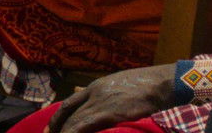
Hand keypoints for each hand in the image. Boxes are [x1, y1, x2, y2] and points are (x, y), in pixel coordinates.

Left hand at [45, 64, 175, 132]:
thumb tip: (93, 99)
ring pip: (74, 121)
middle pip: (68, 113)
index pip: (69, 103)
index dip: (57, 117)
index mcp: (95, 86)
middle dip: (57, 128)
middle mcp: (93, 93)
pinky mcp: (109, 112)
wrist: (160, 84)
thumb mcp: (120, 84)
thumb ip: (105, 93)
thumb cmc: (146, 85)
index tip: (51, 128)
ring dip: (64, 132)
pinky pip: (84, 126)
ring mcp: (100, 102)